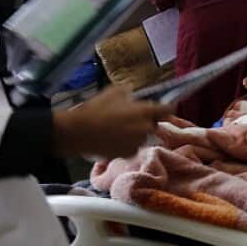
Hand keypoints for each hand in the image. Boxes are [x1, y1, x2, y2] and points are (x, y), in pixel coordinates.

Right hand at [52, 84, 172, 159]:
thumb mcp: (113, 92)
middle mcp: (145, 128)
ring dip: (136, 133)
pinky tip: (114, 138)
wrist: (79, 132)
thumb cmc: (96, 109)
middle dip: (146, 121)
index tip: (164, 108)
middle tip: (131, 117)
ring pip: (142, 137)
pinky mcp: (127, 154)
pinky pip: (132, 147)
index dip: (167, 108)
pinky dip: (127, 144)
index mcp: (145, 112)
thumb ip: (128, 91)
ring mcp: (137, 143)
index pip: (167, 110)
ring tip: (119, 128)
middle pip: (153, 125)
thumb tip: (133, 92)